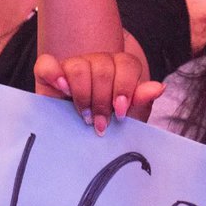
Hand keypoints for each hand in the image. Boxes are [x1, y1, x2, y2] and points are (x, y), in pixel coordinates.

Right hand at [34, 52, 163, 134]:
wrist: (80, 142)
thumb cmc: (109, 128)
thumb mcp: (128, 118)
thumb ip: (140, 102)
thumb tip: (159, 88)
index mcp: (120, 70)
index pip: (127, 64)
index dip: (125, 87)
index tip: (120, 112)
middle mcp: (96, 64)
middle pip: (103, 67)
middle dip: (103, 99)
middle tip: (100, 123)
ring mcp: (72, 67)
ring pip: (79, 66)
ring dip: (82, 94)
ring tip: (84, 115)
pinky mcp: (48, 76)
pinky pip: (47, 64)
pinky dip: (54, 73)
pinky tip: (62, 89)